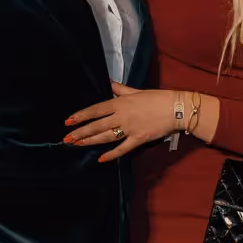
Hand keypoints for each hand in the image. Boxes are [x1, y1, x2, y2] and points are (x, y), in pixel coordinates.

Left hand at [65, 82, 180, 161]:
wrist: (176, 109)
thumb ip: (121, 89)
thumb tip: (110, 83)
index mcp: (120, 102)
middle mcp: (122, 116)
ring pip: (106, 136)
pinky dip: (111, 154)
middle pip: (97, 125)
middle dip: (80, 132)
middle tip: (67, 138)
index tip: (69, 121)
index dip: (81, 116)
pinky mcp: (138, 139)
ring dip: (90, 141)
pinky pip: (122, 148)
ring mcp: (129, 129)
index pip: (96, 110)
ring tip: (77, 144)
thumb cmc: (157, 98)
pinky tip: (101, 159)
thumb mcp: (136, 90)